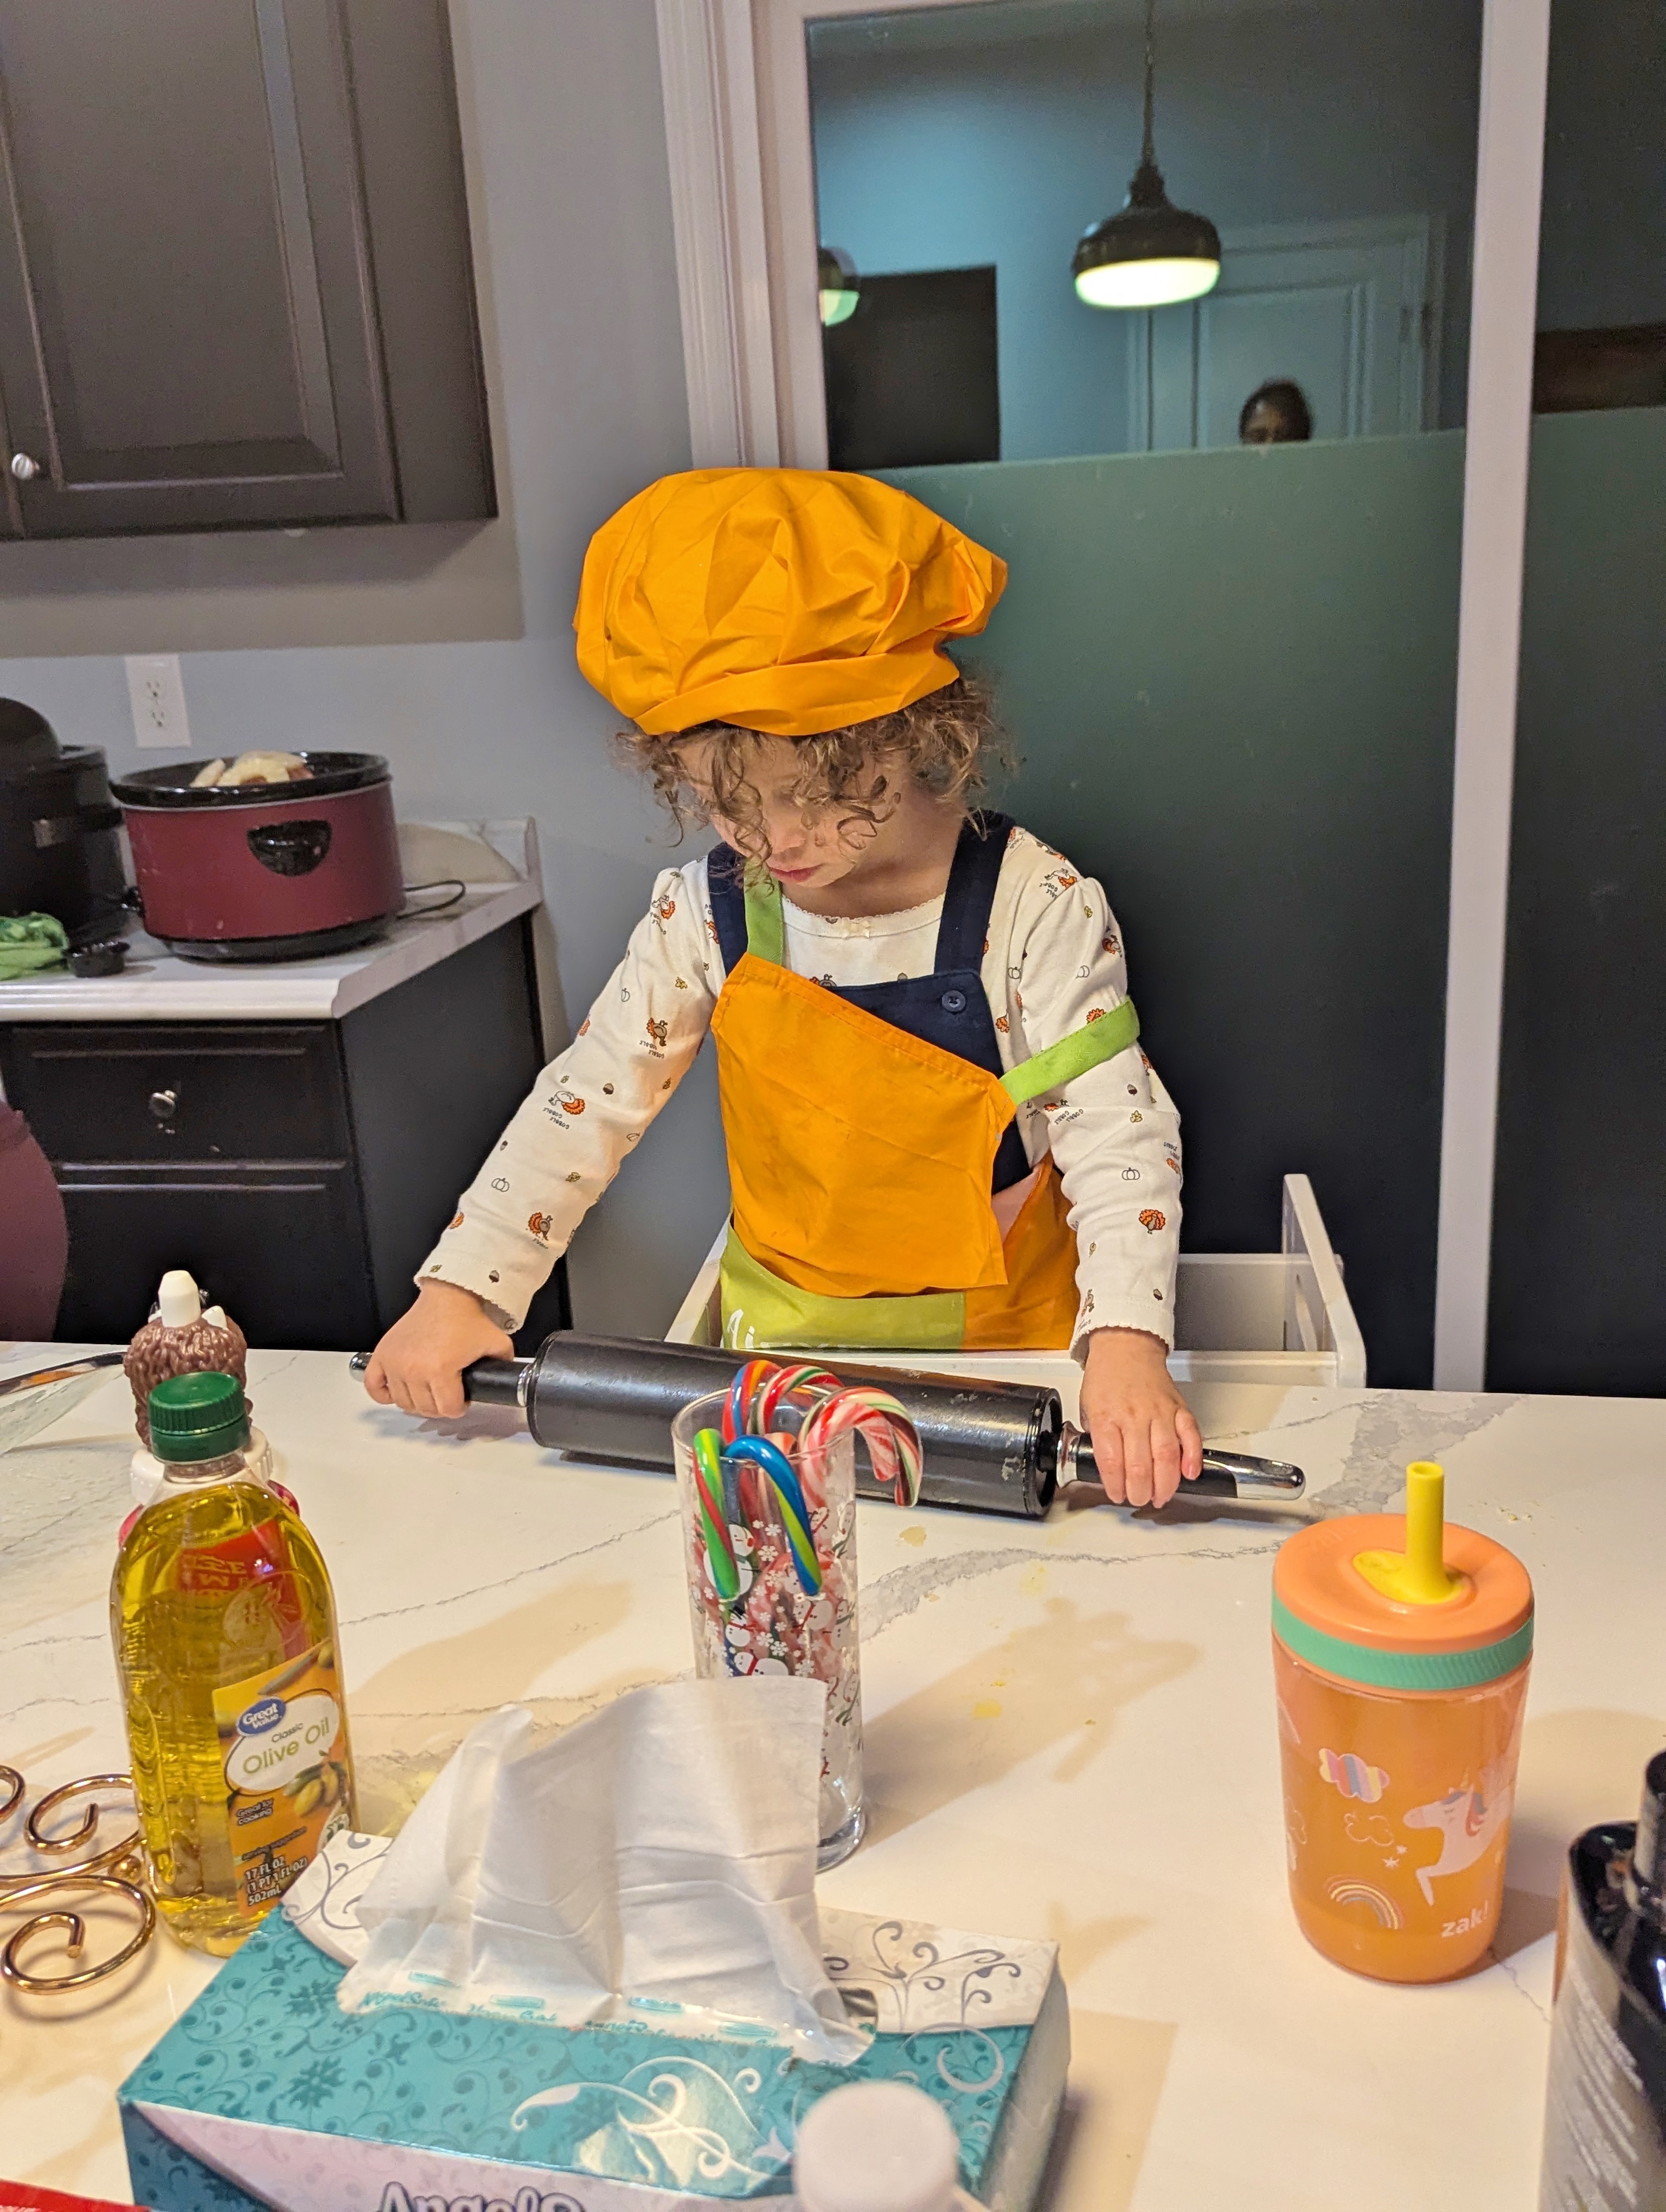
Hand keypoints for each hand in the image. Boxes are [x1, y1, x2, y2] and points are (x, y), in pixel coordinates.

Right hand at [362, 1279, 513, 1418]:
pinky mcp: (383, 1354)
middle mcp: (414, 1369)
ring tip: (428, 1391)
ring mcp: (395, 1362)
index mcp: (440, 1370)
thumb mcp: (497, 1345)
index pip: (448, 1409)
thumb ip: (503, 1366)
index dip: (459, 1407)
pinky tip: (397, 1390)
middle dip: (440, 1405)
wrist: (448, 1295)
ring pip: (403, 1402)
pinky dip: (384, 1392)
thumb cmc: (467, 1317)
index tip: (461, 1399)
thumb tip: (508, 1381)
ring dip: (417, 1401)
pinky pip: (374, 1386)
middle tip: (447, 1395)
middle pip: (425, 1409)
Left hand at [1077, 1327, 1202, 1508]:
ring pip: (1166, 1455)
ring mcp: (1159, 1412)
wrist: (1126, 1346)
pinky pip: (1191, 1435)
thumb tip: (1103, 1467)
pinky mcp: (1179, 1408)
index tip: (1117, 1495)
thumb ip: (1095, 1437)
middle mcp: (1134, 1416)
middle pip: (1140, 1465)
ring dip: (1165, 1483)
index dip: (1115, 1485)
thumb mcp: (1087, 1407)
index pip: (1111, 1460)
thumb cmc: (1107, 1377)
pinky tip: (1189, 1473)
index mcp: (1107, 1416)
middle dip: (1140, 1491)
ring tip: (1160, 1496)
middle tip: (1139, 1499)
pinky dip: (1192, 1456)